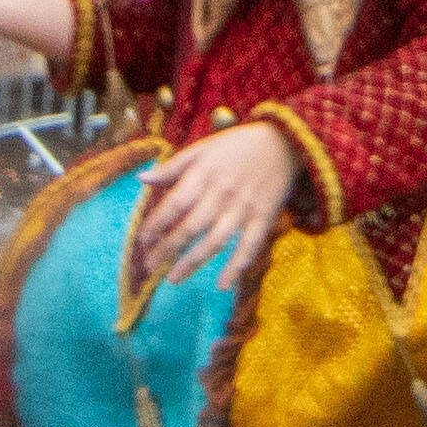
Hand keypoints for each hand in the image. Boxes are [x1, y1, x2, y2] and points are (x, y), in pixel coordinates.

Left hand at [124, 120, 303, 298]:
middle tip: (149, 266)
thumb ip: (173, 166)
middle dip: (168, 248)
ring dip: (193, 262)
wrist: (285, 142)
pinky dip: (236, 267)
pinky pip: (249, 246)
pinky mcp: (264, 218)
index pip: (174, 204)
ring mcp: (244, 208)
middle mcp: (222, 193)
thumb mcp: (203, 148)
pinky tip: (221, 285)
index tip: (143, 241)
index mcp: (204, 174)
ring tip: (173, 278)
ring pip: (215, 241)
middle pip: (190, 227)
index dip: (156, 224)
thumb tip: (142, 179)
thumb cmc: (238, 145)